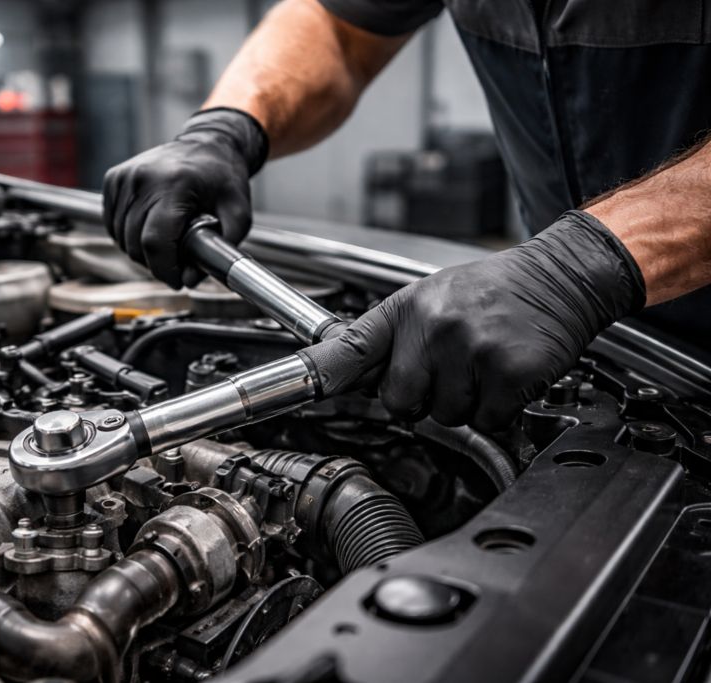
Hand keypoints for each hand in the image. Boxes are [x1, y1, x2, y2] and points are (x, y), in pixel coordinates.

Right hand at [102, 108, 267, 288]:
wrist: (208, 142)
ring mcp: (124, 177)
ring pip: (121, 237)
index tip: (178, 280)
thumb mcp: (238, 215)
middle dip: (156, 263)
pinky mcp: (113, 178)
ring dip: (141, 250)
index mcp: (175, 184)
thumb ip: (220, 252)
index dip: (165, 270)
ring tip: (167, 241)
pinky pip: (113, 223)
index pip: (154, 241)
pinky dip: (128, 235)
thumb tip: (189, 280)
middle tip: (178, 261)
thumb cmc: (223, 177)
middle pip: (135, 244)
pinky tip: (149, 229)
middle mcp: (143, 178)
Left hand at [298, 211, 646, 430]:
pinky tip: (506, 376)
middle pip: (400, 402)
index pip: (350, 348)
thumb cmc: (492, 292)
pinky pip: (487, 420)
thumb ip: (390, 336)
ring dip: (465, 403)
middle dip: (424, 398)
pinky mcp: (509, 372)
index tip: (287, 396)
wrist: (560, 277)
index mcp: (405, 309)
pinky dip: (499, 409)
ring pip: (445, 416)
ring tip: (482, 365)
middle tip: (450, 369)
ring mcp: (470, 349)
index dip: (318, 376)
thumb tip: (347, 375)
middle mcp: (433, 326)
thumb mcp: (430, 297)